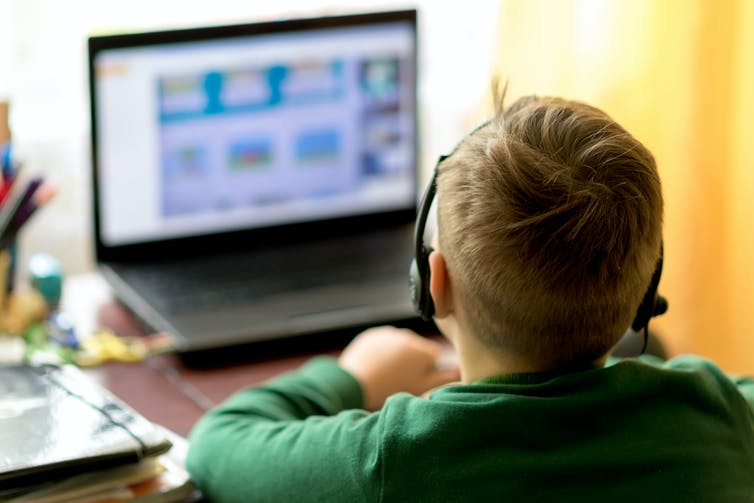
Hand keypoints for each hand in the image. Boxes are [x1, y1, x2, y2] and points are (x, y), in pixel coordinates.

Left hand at [338, 326, 459, 410]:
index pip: (434, 356)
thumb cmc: (389, 391)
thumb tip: (461, 370)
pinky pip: (385, 341)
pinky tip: (377, 366)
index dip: (428, 369)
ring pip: (401, 344)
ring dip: (399, 354)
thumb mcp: (420, 388)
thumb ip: (443, 378)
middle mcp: (407, 336)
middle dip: (414, 360)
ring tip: (387, 374)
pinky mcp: (373, 335)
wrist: (353, 384)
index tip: (417, 380)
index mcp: (421, 350)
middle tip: (401, 379)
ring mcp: (389, 333)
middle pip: (418, 348)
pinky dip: (384, 351)